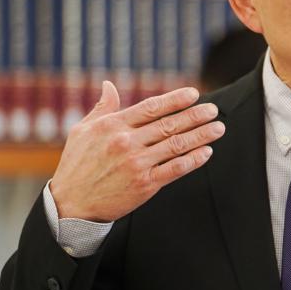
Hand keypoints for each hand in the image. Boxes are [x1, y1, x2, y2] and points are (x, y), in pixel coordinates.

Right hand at [49, 81, 225, 222]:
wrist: (72, 204)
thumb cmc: (77, 165)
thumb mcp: (82, 131)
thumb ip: (102, 108)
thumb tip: (109, 85)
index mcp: (113, 126)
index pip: (151, 107)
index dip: (175, 100)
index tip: (194, 94)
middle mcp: (127, 142)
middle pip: (169, 125)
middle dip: (195, 116)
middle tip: (214, 110)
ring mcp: (137, 164)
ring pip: (176, 145)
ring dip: (201, 136)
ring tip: (218, 128)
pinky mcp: (145, 184)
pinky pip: (175, 169)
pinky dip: (193, 160)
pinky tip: (206, 152)